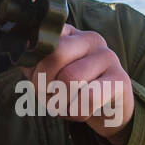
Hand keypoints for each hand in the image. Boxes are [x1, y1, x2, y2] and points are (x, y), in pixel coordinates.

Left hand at [20, 24, 134, 143]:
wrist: (108, 111)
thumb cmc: (72, 91)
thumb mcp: (48, 75)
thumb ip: (34, 64)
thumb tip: (24, 58)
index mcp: (69, 33)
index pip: (41, 41)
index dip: (32, 67)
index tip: (35, 80)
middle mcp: (90, 38)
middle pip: (54, 56)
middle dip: (43, 84)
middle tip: (48, 98)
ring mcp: (108, 56)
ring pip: (70, 79)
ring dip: (61, 103)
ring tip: (66, 106)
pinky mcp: (120, 79)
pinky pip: (89, 96)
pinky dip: (77, 111)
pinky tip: (81, 111)